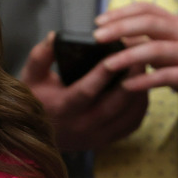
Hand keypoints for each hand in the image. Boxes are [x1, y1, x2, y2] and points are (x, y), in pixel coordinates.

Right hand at [20, 31, 147, 150]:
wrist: (35, 134)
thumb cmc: (36, 99)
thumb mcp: (32, 76)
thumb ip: (41, 55)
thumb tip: (55, 36)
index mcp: (62, 109)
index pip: (87, 90)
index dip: (104, 72)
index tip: (118, 51)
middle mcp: (81, 126)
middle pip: (115, 103)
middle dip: (132, 78)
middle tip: (142, 54)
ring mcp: (96, 136)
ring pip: (129, 114)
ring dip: (140, 90)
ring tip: (145, 68)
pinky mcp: (106, 140)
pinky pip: (132, 123)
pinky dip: (140, 105)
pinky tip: (141, 88)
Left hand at [94, 1, 177, 120]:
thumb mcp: (165, 49)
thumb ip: (142, 41)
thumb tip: (111, 35)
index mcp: (175, 24)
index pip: (147, 8)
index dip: (121, 12)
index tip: (98, 21)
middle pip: (151, 23)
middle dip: (121, 28)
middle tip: (97, 37)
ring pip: (158, 49)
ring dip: (129, 56)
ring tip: (107, 64)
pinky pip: (167, 76)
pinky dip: (145, 80)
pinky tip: (127, 86)